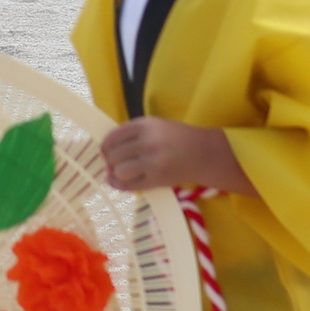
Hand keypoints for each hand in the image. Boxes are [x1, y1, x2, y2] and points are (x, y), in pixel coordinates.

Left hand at [99, 117, 242, 195]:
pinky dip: (120, 185)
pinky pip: (130, 185)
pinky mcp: (158, 179)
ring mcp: (153, 162)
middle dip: (111, 161)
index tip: (106, 151)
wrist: (205, 153)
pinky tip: (119, 182)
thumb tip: (104, 151)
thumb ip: (132, 134)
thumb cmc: (178, 138)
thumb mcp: (156, 126)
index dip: (105, 146)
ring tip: (124, 171)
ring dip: (117, 173)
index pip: (112, 137)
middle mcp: (148, 142)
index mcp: (146, 125)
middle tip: (116, 163)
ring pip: (119, 171)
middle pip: (113, 155)